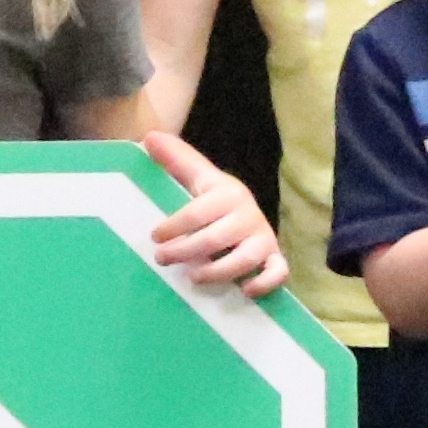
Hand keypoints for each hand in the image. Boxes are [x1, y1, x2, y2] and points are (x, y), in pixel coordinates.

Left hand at [142, 132, 287, 297]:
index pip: (198, 212)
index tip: (155, 237)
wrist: (247, 211)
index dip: (174, 226)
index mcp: (228, 194)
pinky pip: (278, 272)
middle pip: (216, 238)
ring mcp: (264, 238)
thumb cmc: (214, 199)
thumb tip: (149, 137)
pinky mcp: (275, 257)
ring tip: (192, 276)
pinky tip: (243, 290)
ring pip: (245, 259)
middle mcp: (249, 215)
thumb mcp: (197, 177)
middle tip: (162, 258)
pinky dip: (263, 283)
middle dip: (185, 251)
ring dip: (217, 271)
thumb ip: (176, 159)